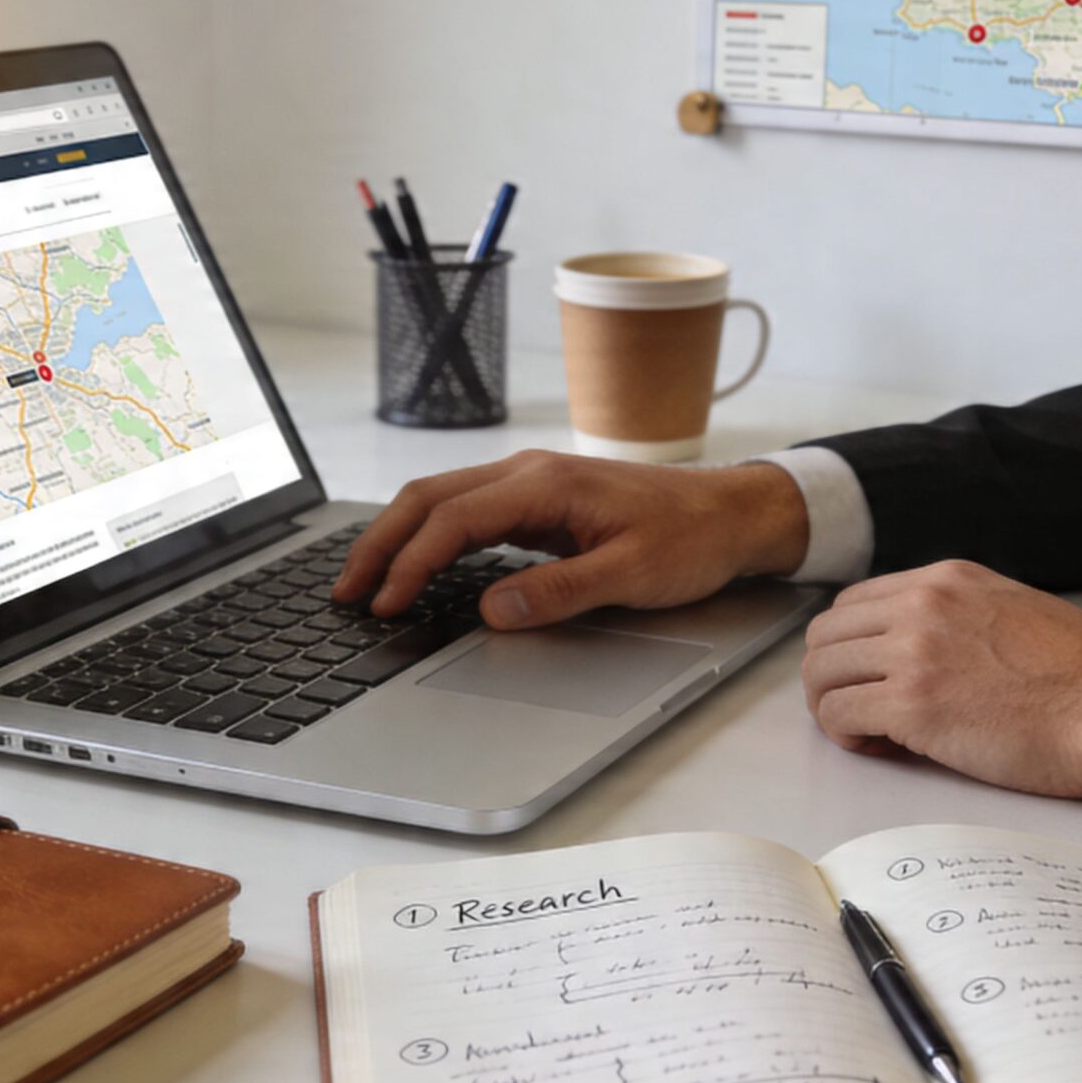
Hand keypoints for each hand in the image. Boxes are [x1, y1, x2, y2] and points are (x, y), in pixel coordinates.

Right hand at [332, 450, 809, 628]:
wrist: (735, 511)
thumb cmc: (693, 538)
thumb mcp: (633, 573)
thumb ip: (561, 591)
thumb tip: (493, 609)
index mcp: (546, 484)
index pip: (453, 520)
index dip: (411, 564)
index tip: (386, 604)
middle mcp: (529, 473)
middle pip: (429, 499)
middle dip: (380, 544)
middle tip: (346, 592)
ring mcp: (531, 482)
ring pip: (441, 500)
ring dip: (398, 537)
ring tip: (367, 581)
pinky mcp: (538, 500)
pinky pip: (466, 510)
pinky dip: (429, 535)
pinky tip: (417, 566)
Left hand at [801, 560, 1081, 798]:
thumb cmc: (1081, 678)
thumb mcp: (1010, 612)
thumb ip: (957, 618)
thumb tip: (920, 650)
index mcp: (946, 581)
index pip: (856, 603)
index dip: (851, 645)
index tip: (865, 675)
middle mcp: (922, 605)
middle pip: (827, 633)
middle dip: (830, 675)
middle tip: (853, 707)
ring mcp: (913, 652)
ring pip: (822, 672)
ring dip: (831, 705)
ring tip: (866, 731)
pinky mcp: (911, 703)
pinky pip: (838, 713)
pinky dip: (845, 734)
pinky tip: (876, 745)